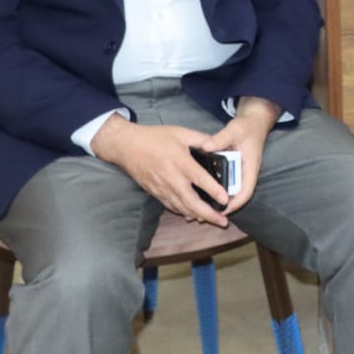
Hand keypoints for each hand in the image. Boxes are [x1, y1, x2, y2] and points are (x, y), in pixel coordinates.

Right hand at [91, 116, 231, 225]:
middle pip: (192, 202)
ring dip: (198, 216)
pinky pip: (171, 206)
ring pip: (182, 208)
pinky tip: (193, 215)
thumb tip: (217, 145)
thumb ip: (201, 139)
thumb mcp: (181, 132)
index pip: (200, 180)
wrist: (127, 147)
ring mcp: (162, 188)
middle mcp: (172, 179)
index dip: (214, 191)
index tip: (226, 200)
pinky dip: (183, 212)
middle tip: (223, 221)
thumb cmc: (154, 138)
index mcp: (181, 162)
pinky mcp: (155, 193)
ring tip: (212, 221)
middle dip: (209, 214)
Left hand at [198, 96, 280, 215]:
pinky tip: (199, 193)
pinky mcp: (233, 170)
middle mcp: (245, 174)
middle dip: (222, 207)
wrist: (254, 122)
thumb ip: (221, 138)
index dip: (235, 203)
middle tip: (203, 214)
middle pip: (236, 197)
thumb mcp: (235, 130)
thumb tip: (206, 147)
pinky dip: (213, 191)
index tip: (221, 210)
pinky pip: (224, 185)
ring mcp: (239, 173)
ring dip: (216, 201)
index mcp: (250, 167)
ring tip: (198, 209)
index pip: (246, 191)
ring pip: (229, 192)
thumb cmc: (246, 127)